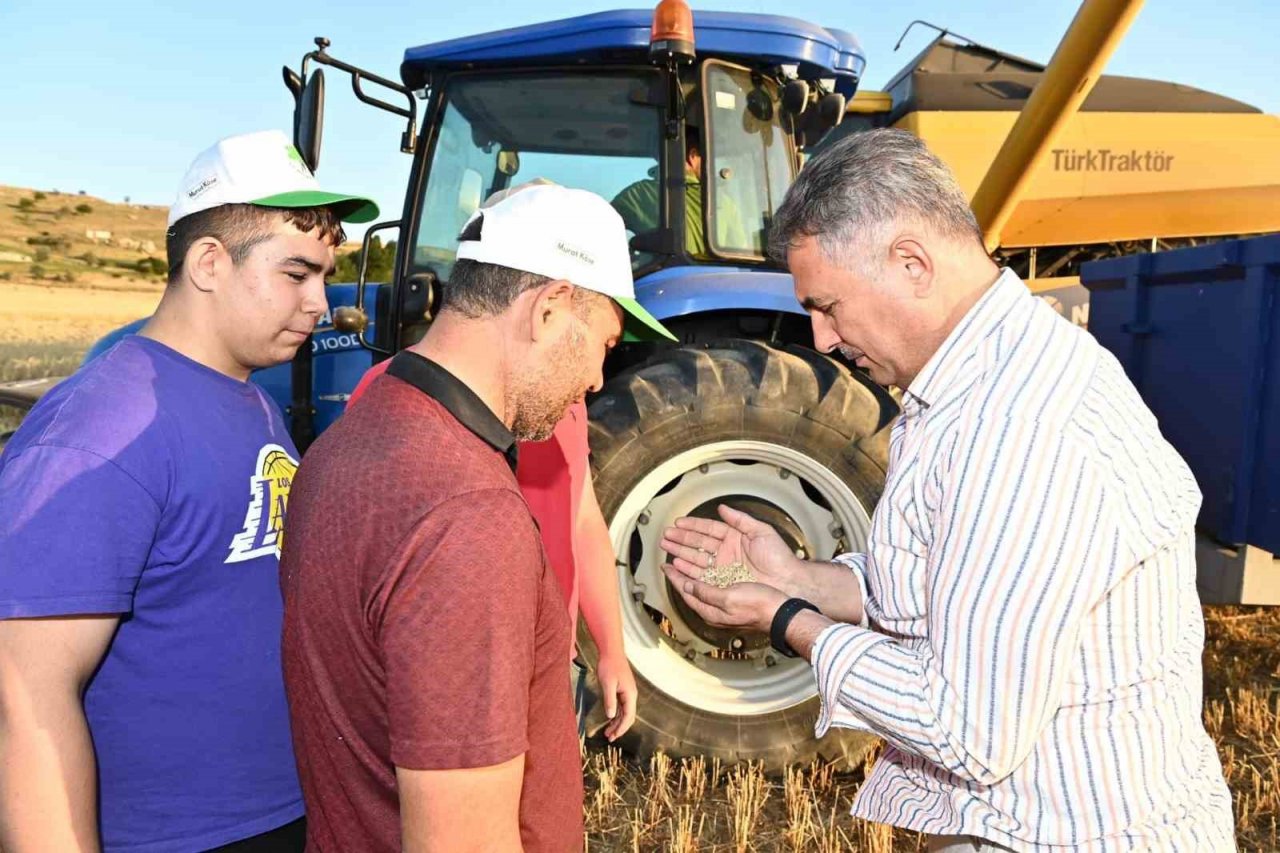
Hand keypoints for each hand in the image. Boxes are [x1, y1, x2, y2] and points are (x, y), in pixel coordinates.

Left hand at [595, 652, 636, 741]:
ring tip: (607, 732)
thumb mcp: (607, 684)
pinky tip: (610, 719)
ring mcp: (627, 692)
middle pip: (628, 716)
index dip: (621, 728)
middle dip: (620, 728)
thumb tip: (610, 716)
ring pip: (624, 712)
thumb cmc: (609, 666)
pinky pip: (621, 706)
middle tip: (610, 738)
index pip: (628, 716)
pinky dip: (616, 714)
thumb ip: (610, 700)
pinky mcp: (622, 689)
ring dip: (617, 722)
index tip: (613, 736)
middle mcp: (631, 695)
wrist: (611, 652)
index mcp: (630, 694)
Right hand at [660, 505, 806, 597]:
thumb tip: (723, 508)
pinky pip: (702, 575)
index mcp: (735, 538)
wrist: (786, 581)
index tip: (678, 523)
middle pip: (698, 544)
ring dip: (681, 553)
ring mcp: (724, 568)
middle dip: (681, 539)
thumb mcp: (761, 531)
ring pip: (697, 559)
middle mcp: (727, 552)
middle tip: (666, 536)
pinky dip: (688, 570)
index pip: (709, 529)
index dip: (693, 526)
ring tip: (667, 548)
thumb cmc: (779, 557)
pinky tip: (677, 565)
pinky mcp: (723, 582)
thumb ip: (740, 519)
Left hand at [662, 564, 789, 633]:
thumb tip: (687, 585)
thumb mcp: (728, 599)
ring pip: (702, 581)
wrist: (781, 610)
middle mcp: (715, 606)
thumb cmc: (758, 607)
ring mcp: (724, 601)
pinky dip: (707, 570)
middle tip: (671, 556)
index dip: (674, 577)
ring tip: (684, 555)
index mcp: (710, 610)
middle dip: (680, 570)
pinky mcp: (735, 595)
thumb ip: (705, 592)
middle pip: (691, 586)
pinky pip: (714, 580)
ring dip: (692, 567)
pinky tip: (707, 563)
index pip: (685, 591)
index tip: (665, 565)